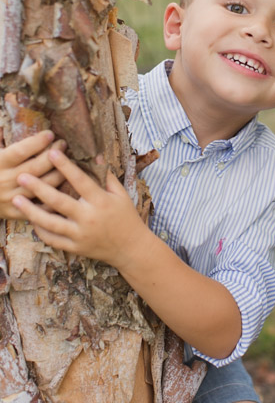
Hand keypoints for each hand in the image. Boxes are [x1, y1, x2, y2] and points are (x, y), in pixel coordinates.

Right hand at [0, 131, 66, 219]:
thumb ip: (0, 139)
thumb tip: (5, 120)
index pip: (20, 151)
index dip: (37, 142)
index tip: (50, 134)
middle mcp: (4, 181)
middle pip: (36, 167)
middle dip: (53, 154)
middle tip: (62, 144)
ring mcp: (11, 199)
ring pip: (42, 186)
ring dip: (59, 173)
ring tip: (67, 162)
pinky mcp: (14, 213)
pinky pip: (40, 207)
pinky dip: (54, 197)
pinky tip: (65, 186)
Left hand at [13, 150, 144, 267]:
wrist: (130, 248)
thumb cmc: (127, 217)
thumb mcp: (121, 193)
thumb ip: (106, 175)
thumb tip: (95, 155)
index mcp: (101, 201)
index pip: (80, 180)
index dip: (65, 166)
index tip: (51, 153)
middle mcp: (88, 218)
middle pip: (59, 201)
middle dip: (38, 188)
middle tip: (22, 177)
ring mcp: (80, 235)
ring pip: (50, 223)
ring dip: (31, 211)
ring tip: (16, 200)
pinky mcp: (75, 248)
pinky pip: (53, 239)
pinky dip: (40, 230)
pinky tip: (31, 220)